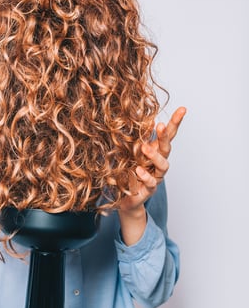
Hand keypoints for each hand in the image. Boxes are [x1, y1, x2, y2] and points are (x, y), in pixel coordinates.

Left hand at [118, 107, 185, 244]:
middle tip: (160, 126)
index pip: (168, 135)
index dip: (175, 122)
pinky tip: (138, 170)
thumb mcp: (130, 153)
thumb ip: (136, 140)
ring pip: (163, 166)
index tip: (183, 109)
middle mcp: (158, 164)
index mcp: (155, 152)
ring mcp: (155, 177)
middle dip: (165, 136)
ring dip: (155, 156)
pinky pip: (151, 183)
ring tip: (144, 148)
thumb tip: (140, 119)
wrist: (125, 198)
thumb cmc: (128, 173)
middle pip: (166, 148)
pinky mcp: (148, 190)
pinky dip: (145, 176)